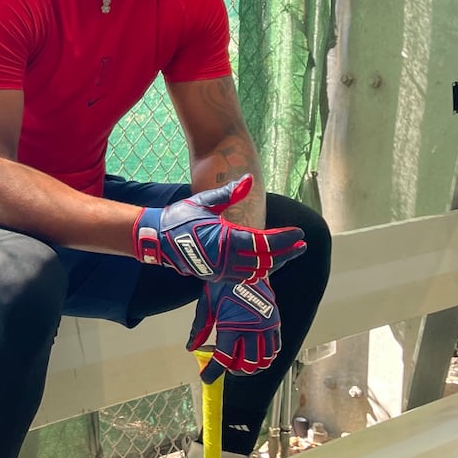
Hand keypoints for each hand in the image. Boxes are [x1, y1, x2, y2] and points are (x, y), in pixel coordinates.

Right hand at [131, 175, 305, 281]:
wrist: (156, 238)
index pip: (264, 242)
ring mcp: (220, 270)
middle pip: (265, 260)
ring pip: (256, 271)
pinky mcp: (215, 276)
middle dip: (286, 253)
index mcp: (226, 238)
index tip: (299, 234)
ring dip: (274, 263)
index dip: (284, 240)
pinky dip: (258, 271)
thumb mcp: (205, 202)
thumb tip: (248, 180)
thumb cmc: (180, 217)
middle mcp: (225, 258)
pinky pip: (244, 277)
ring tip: (287, 254)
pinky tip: (266, 263)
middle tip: (301, 245)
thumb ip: (229, 193)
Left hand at [188, 277, 281, 381]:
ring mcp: (266, 327)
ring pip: (264, 360)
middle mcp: (252, 329)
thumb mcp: (206, 306)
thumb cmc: (222, 285)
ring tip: (241, 362)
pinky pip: (275, 348)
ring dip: (252, 366)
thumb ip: (199, 329)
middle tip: (226, 367)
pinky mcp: (275, 323)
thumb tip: (191, 348)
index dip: (213, 372)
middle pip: (247, 365)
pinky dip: (266, 357)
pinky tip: (256, 354)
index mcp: (232, 326)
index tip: (206, 378)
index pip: (223, 359)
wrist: (243, 268)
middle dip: (235, 370)